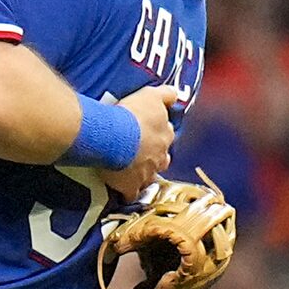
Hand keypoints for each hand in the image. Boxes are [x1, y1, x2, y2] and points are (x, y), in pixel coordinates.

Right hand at [109, 84, 176, 200]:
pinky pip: (130, 194)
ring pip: (149, 178)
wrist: (112, 135)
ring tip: (130, 171)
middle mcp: (160, 157)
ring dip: (142, 175)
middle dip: (154, 157)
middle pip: (162, 159)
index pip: (167, 135)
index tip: (148, 132)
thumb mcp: (151, 95)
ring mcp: (146, 174)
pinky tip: (120, 190)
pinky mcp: (130, 187)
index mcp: (165, 135)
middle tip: (139, 152)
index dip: (158, 134)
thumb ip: (166, 95)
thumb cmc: (131, 113)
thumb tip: (176, 95)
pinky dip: (127, 192)